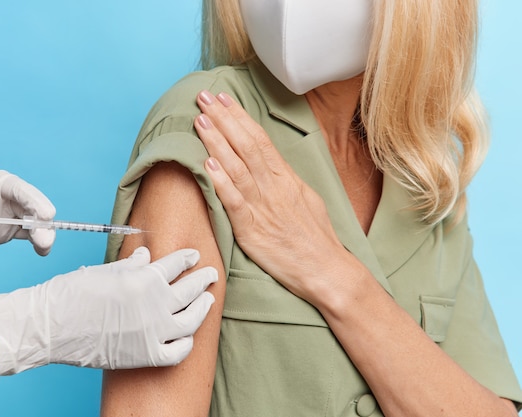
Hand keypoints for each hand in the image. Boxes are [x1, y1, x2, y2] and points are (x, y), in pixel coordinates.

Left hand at [0, 166, 55, 257]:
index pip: (19, 189)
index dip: (35, 200)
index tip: (47, 213)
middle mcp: (4, 196)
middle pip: (31, 206)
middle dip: (41, 221)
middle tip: (44, 238)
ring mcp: (6, 214)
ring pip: (33, 222)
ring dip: (42, 233)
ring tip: (44, 247)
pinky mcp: (5, 231)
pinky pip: (27, 235)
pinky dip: (36, 242)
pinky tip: (42, 250)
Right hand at [0, 246, 216, 373]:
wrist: (50, 327)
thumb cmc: (72, 294)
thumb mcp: (104, 271)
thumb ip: (131, 264)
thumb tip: (146, 255)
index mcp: (145, 279)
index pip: (176, 264)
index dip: (188, 258)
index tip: (194, 256)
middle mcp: (155, 305)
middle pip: (190, 290)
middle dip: (204, 279)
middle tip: (211, 274)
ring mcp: (152, 333)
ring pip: (191, 320)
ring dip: (203, 308)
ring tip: (208, 300)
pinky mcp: (145, 356)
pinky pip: (177, 352)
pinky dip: (187, 343)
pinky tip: (189, 335)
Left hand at [194, 90, 350, 302]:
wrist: (326, 269)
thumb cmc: (315, 236)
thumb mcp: (305, 198)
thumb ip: (284, 180)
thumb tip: (270, 163)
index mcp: (286, 178)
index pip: (260, 139)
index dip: (239, 117)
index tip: (223, 99)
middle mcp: (274, 187)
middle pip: (246, 145)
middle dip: (223, 119)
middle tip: (204, 96)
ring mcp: (263, 208)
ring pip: (237, 168)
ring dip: (217, 142)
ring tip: (200, 120)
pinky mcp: (253, 231)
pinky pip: (235, 202)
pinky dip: (222, 182)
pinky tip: (208, 164)